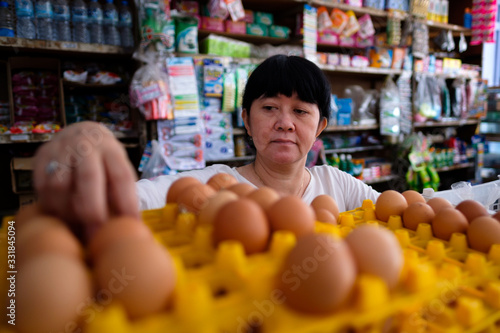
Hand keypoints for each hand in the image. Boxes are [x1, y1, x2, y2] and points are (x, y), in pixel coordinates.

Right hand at [33, 121, 139, 239]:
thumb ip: (120, 191)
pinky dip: (51, 205)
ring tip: (76, 226)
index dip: (127, 202)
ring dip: (68, 211)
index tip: (130, 224)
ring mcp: (62, 148)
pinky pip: (42, 185)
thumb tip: (127, 225)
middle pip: (89, 178)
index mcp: (112, 150)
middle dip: (93, 210)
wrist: (81, 133)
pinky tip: (60, 215)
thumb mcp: (117, 168)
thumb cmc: (104, 161)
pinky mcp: (42, 155)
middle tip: (95, 234)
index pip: (122, 176)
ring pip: (60, 184)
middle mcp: (87, 146)